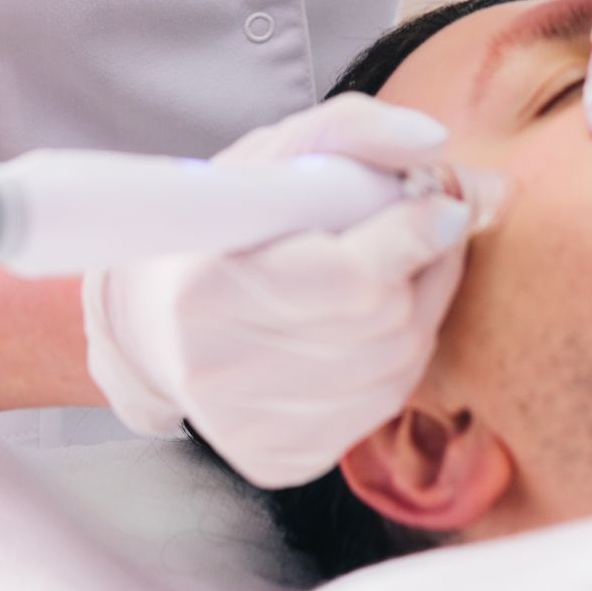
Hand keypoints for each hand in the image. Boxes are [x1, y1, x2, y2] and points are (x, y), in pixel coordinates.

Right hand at [82, 93, 475, 486]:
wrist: (148, 321)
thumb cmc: (219, 222)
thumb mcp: (271, 155)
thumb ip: (353, 130)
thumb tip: (434, 141)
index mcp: (206, 285)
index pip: (349, 277)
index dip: (411, 235)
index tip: (443, 200)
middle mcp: (218, 369)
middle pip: (382, 325)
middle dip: (427, 268)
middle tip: (431, 228)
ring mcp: (247, 425)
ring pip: (394, 372)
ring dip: (421, 314)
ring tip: (404, 272)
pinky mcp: (275, 461)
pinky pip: (377, 411)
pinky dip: (395, 362)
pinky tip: (372, 326)